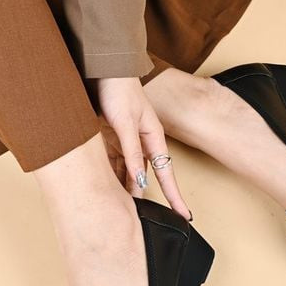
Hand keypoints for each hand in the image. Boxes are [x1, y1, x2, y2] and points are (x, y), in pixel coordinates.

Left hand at [96, 77, 190, 218]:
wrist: (101, 67)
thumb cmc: (118, 90)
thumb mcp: (126, 124)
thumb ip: (133, 153)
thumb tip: (140, 181)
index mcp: (154, 140)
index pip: (167, 175)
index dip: (175, 196)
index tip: (184, 215)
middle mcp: (142, 144)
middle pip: (145, 178)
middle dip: (143, 197)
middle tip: (141, 218)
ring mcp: (126, 142)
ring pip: (127, 173)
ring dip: (123, 188)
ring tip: (119, 207)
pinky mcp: (111, 139)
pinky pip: (112, 164)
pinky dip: (109, 175)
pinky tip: (105, 188)